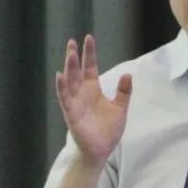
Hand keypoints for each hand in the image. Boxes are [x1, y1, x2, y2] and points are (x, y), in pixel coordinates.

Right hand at [55, 35, 132, 163]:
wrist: (102, 149)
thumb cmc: (108, 130)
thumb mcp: (120, 108)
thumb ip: (123, 92)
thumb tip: (128, 74)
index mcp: (93, 89)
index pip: (90, 67)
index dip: (89, 53)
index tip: (88, 38)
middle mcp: (82, 93)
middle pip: (77, 71)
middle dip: (75, 56)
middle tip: (72, 42)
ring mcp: (75, 103)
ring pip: (70, 82)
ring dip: (69, 68)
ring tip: (69, 54)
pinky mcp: (72, 114)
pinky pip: (65, 99)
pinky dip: (62, 88)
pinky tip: (60, 76)